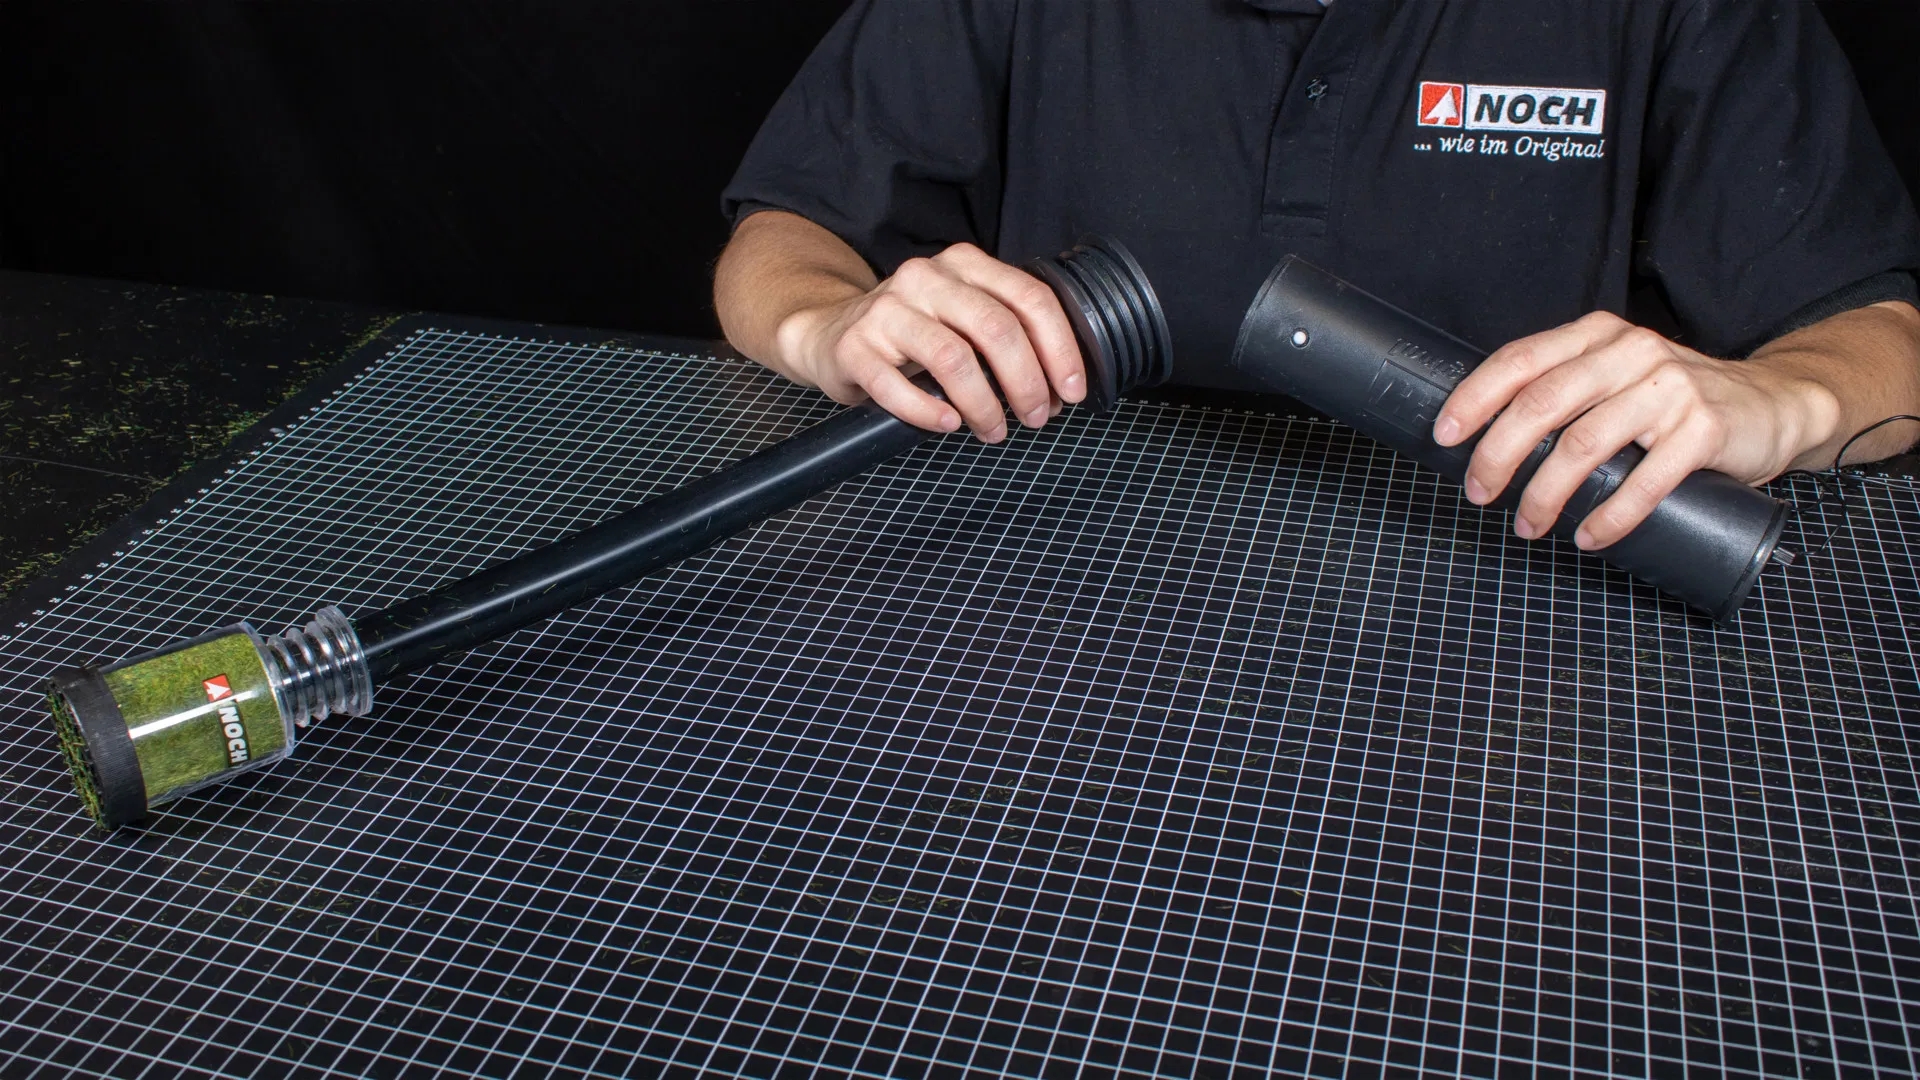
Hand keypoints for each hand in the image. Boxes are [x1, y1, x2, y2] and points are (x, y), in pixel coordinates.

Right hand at [776, 242, 1085, 442]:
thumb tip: (1058, 383)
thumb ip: (1006, 332)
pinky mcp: (855, 347)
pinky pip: (898, 387)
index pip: (1029, 297)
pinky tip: (948, 425)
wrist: (829, 333)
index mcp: (964, 265)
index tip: (1071, 390)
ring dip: (984, 405)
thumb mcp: (961, 316)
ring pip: (953, 358)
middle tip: (1036, 417)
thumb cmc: (910, 334)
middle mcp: (926, 278)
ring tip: (994, 430)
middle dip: (1027, 382)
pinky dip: (930, 413)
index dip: (1060, 348)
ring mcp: (887, 310)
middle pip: (996, 328)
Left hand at [1432, 311, 1827, 549]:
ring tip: (1528, 525)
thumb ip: (1567, 390)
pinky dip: (1608, 517)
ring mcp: (1670, 389)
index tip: (1445, 436)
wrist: (1774, 406)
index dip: (1475, 398)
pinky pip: (1643, 482)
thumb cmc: (1674, 401)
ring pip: (1582, 447)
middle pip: (1541, 404)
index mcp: (1598, 336)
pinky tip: (1589, 537)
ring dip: (1544, 496)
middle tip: (1479, 494)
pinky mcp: (1703, 430)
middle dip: (1497, 456)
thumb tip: (1490, 436)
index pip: (1520, 360)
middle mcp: (1631, 353)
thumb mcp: (1617, 377)